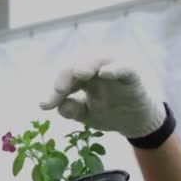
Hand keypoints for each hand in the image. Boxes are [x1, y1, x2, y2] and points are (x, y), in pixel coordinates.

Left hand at [40, 57, 165, 137]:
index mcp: (82, 75)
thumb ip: (72, 110)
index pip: (64, 77)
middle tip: (59, 90)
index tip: (44, 106)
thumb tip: (60, 107)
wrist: (135, 122)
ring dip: (88, 63)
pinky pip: (125, 67)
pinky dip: (116, 68)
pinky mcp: (133, 76)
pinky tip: (104, 73)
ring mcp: (115, 69)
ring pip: (100, 58)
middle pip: (78, 61)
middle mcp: (97, 68)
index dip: (54, 90)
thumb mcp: (85, 114)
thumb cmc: (108, 112)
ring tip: (80, 73)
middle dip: (66, 74)